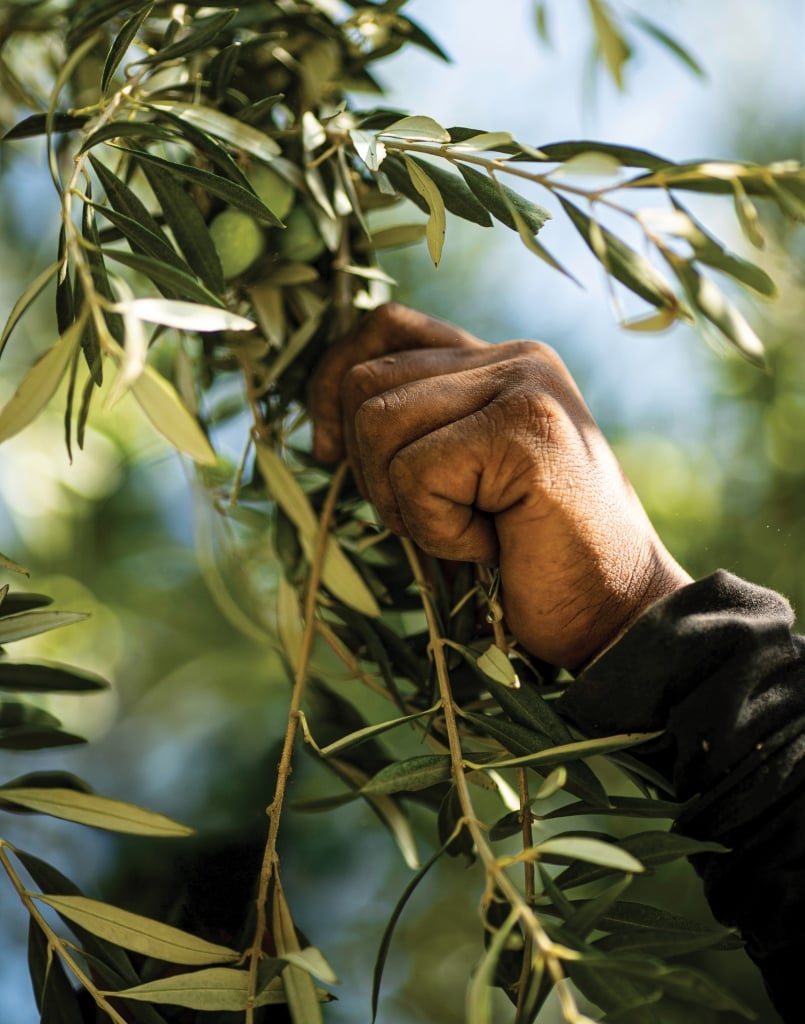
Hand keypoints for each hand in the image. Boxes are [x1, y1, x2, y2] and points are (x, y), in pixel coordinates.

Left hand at [309, 304, 690, 667]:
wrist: (615, 613)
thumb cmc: (530, 557)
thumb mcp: (461, 479)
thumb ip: (419, 428)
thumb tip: (323, 425)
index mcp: (498, 362)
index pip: (386, 328)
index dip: (333, 382)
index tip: (325, 448)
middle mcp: (514, 358)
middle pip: (366, 383)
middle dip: (369, 468)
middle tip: (434, 517)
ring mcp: (524, 386)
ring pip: (378, 424)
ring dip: (406, 503)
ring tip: (472, 529)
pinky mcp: (526, 430)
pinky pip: (416, 472)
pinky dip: (439, 530)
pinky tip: (495, 543)